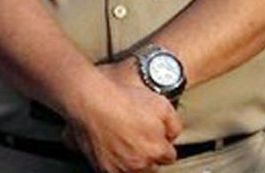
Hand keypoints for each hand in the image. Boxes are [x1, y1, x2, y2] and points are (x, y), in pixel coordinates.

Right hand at [63, 63, 181, 172]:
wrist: (90, 101)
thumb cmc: (122, 100)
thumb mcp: (161, 104)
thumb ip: (174, 125)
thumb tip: (171, 135)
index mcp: (157, 150)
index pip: (168, 156)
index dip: (161, 144)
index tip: (153, 136)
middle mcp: (140, 164)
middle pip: (151, 167)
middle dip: (147, 156)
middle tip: (137, 139)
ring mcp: (120, 168)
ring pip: (133, 171)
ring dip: (131, 162)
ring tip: (124, 144)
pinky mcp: (102, 168)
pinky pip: (113, 171)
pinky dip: (113, 163)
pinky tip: (110, 148)